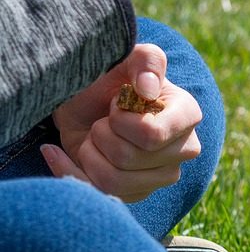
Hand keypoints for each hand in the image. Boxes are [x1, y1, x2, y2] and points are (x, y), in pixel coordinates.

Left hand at [44, 44, 202, 202]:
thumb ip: (146, 60)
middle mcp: (184, 149)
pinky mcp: (138, 193)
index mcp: (187, 116)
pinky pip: (100, 194)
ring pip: (115, 180)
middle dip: (101, 134)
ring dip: (89, 154)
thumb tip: (148, 89)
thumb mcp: (126, 57)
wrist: (85, 101)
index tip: (116, 103)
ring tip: (92, 137)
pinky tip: (60, 153)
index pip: (152, 135)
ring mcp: (163, 175)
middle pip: (129, 158)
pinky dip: (70, 171)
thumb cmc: (110, 77)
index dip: (122, 121)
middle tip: (102, 119)